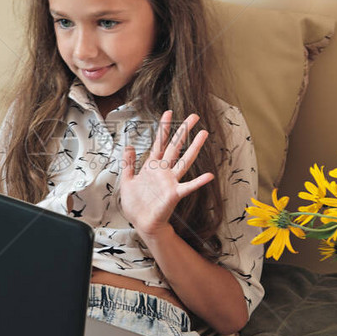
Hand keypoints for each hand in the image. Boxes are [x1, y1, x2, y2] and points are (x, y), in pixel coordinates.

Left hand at [119, 110, 213, 238]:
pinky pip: (188, 187)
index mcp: (152, 166)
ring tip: (204, 134)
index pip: (159, 142)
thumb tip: (129, 146)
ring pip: (184, 161)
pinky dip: (198, 182)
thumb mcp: (127, 181)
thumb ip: (128, 163)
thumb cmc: (136, 204)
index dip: (164, 127)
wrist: (142, 223)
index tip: (168, 112)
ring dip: (194, 147)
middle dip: (183, 131)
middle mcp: (164, 171)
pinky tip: (209, 175)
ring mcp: (170, 181)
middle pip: (175, 146)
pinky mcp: (174, 194)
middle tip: (194, 116)